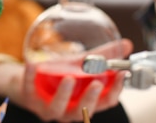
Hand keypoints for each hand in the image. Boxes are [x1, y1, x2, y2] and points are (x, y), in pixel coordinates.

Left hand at [17, 39, 131, 121]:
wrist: (28, 79)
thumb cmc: (58, 75)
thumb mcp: (80, 65)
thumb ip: (102, 56)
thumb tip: (126, 44)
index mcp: (83, 102)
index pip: (105, 102)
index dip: (115, 90)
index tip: (122, 74)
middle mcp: (67, 110)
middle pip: (82, 111)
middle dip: (90, 99)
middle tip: (97, 83)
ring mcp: (46, 107)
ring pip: (57, 108)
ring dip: (64, 94)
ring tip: (69, 78)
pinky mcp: (28, 98)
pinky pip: (29, 89)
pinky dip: (30, 77)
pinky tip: (32, 65)